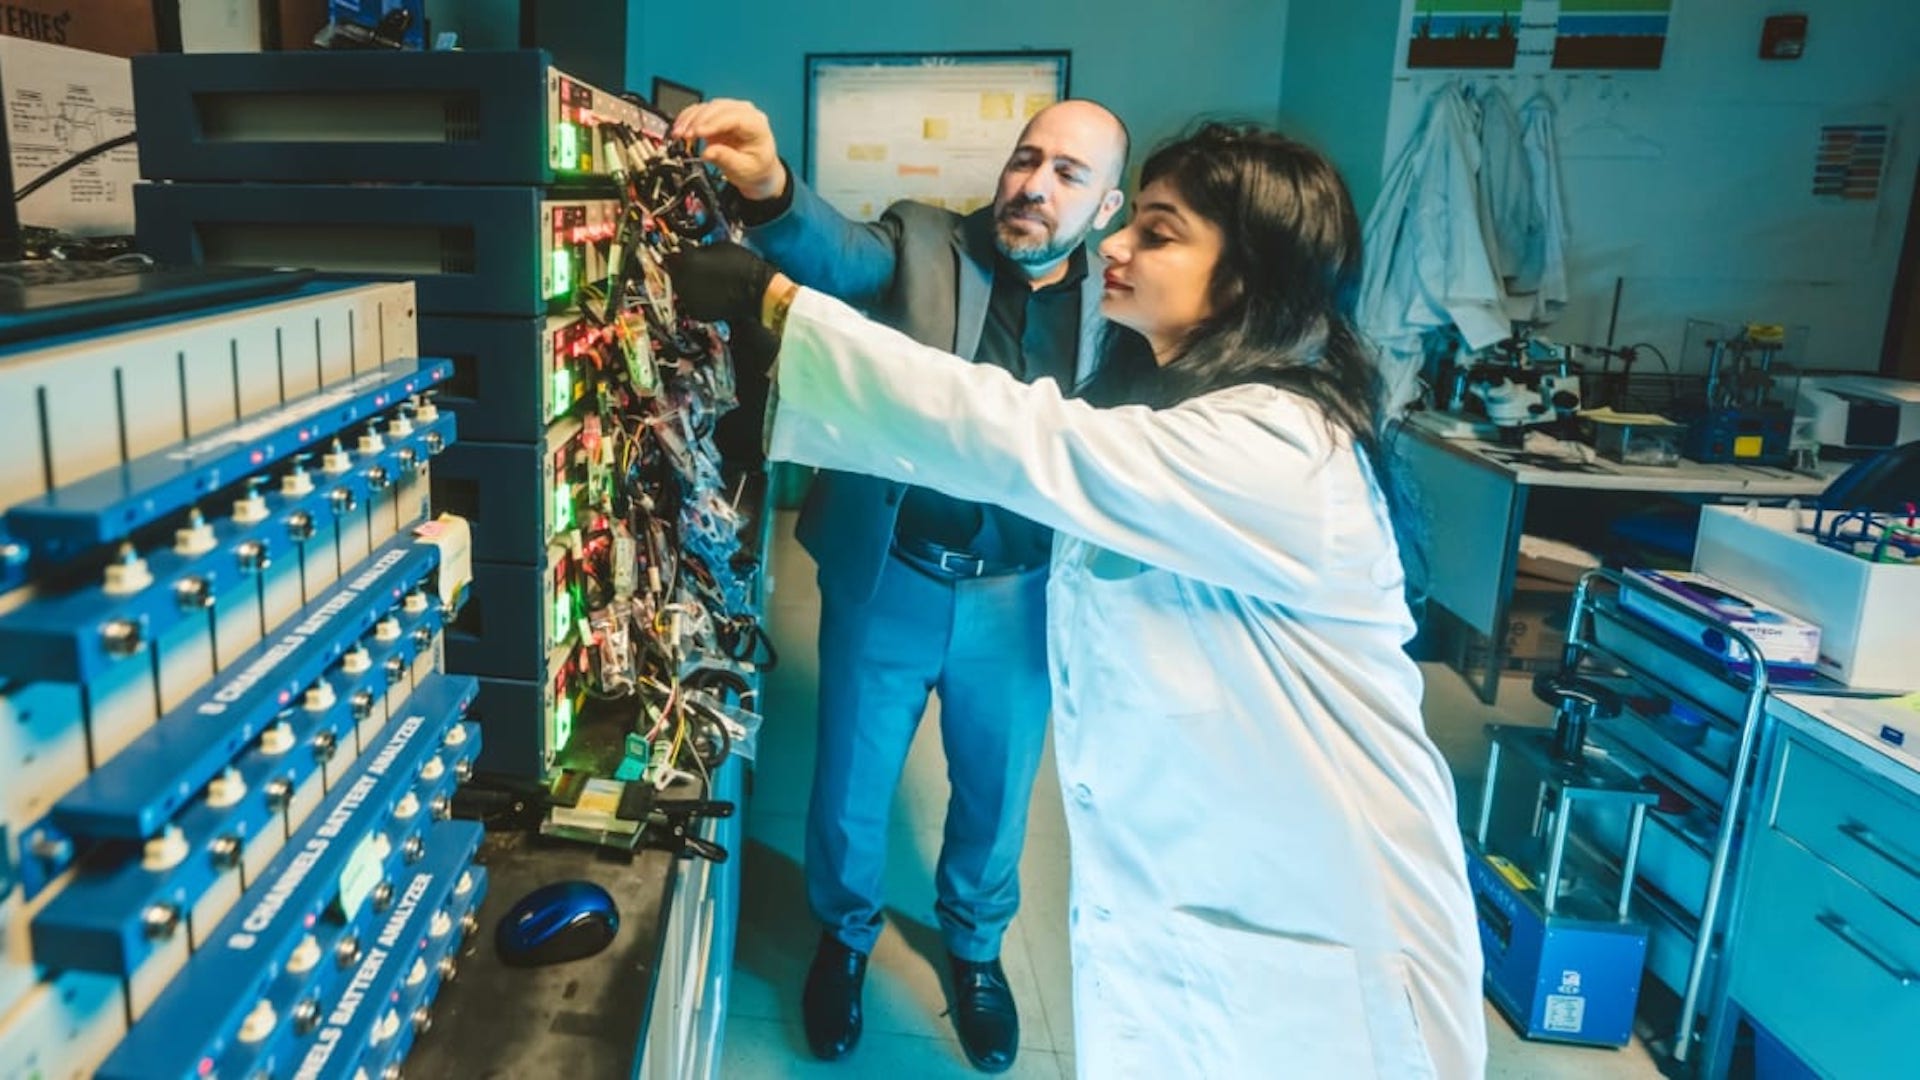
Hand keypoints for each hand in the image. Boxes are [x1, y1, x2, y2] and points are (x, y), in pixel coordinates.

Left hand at [665, 242, 777, 326]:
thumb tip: (689, 249)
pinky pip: (689, 302)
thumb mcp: (720, 245)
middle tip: (692, 267)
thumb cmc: (743, 265)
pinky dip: (695, 297)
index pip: (671, 255)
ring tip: (703, 280)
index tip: (681, 253)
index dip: (677, 253)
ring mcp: (688, 298)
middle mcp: (683, 280)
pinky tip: (708, 292)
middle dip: (680, 268)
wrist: (757, 292)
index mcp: (687, 260)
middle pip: (672, 272)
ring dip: (686, 283)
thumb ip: (699, 248)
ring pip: (679, 288)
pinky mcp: (695, 313)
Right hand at [670, 99, 785, 202]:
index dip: (714, 123)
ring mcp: (730, 113)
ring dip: (689, 119)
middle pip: (718, 108)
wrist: (757, 170)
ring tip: (678, 134)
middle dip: (698, 120)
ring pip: (707, 107)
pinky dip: (688, 118)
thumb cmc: (755, 168)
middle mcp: (745, 113)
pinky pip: (700, 111)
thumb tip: (707, 152)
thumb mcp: (743, 169)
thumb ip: (726, 159)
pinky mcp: (717, 117)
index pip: (734, 117)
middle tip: (685, 135)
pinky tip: (679, 128)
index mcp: (757, 124)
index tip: (699, 132)